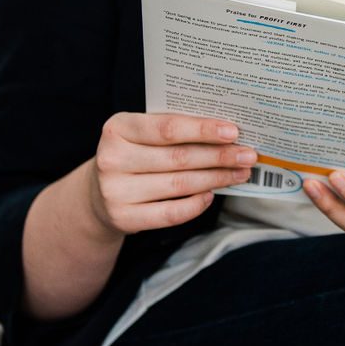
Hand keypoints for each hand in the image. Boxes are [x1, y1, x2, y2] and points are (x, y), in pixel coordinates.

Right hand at [91, 112, 256, 236]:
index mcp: (118, 128)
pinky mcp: (122, 217)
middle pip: (178, 157)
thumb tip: (225, 133)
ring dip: (215, 179)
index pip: (168, 128)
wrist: (97, 192)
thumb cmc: (133, 154)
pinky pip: (169, 213)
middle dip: (219, 156)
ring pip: (179, 185)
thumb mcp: (141, 134)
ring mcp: (115, 190)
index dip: (203, 130)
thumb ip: (173, 129)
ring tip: (239, 173)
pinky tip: (211, 194)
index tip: (233, 132)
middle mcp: (112, 158)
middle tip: (248, 155)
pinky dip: (195, 204)